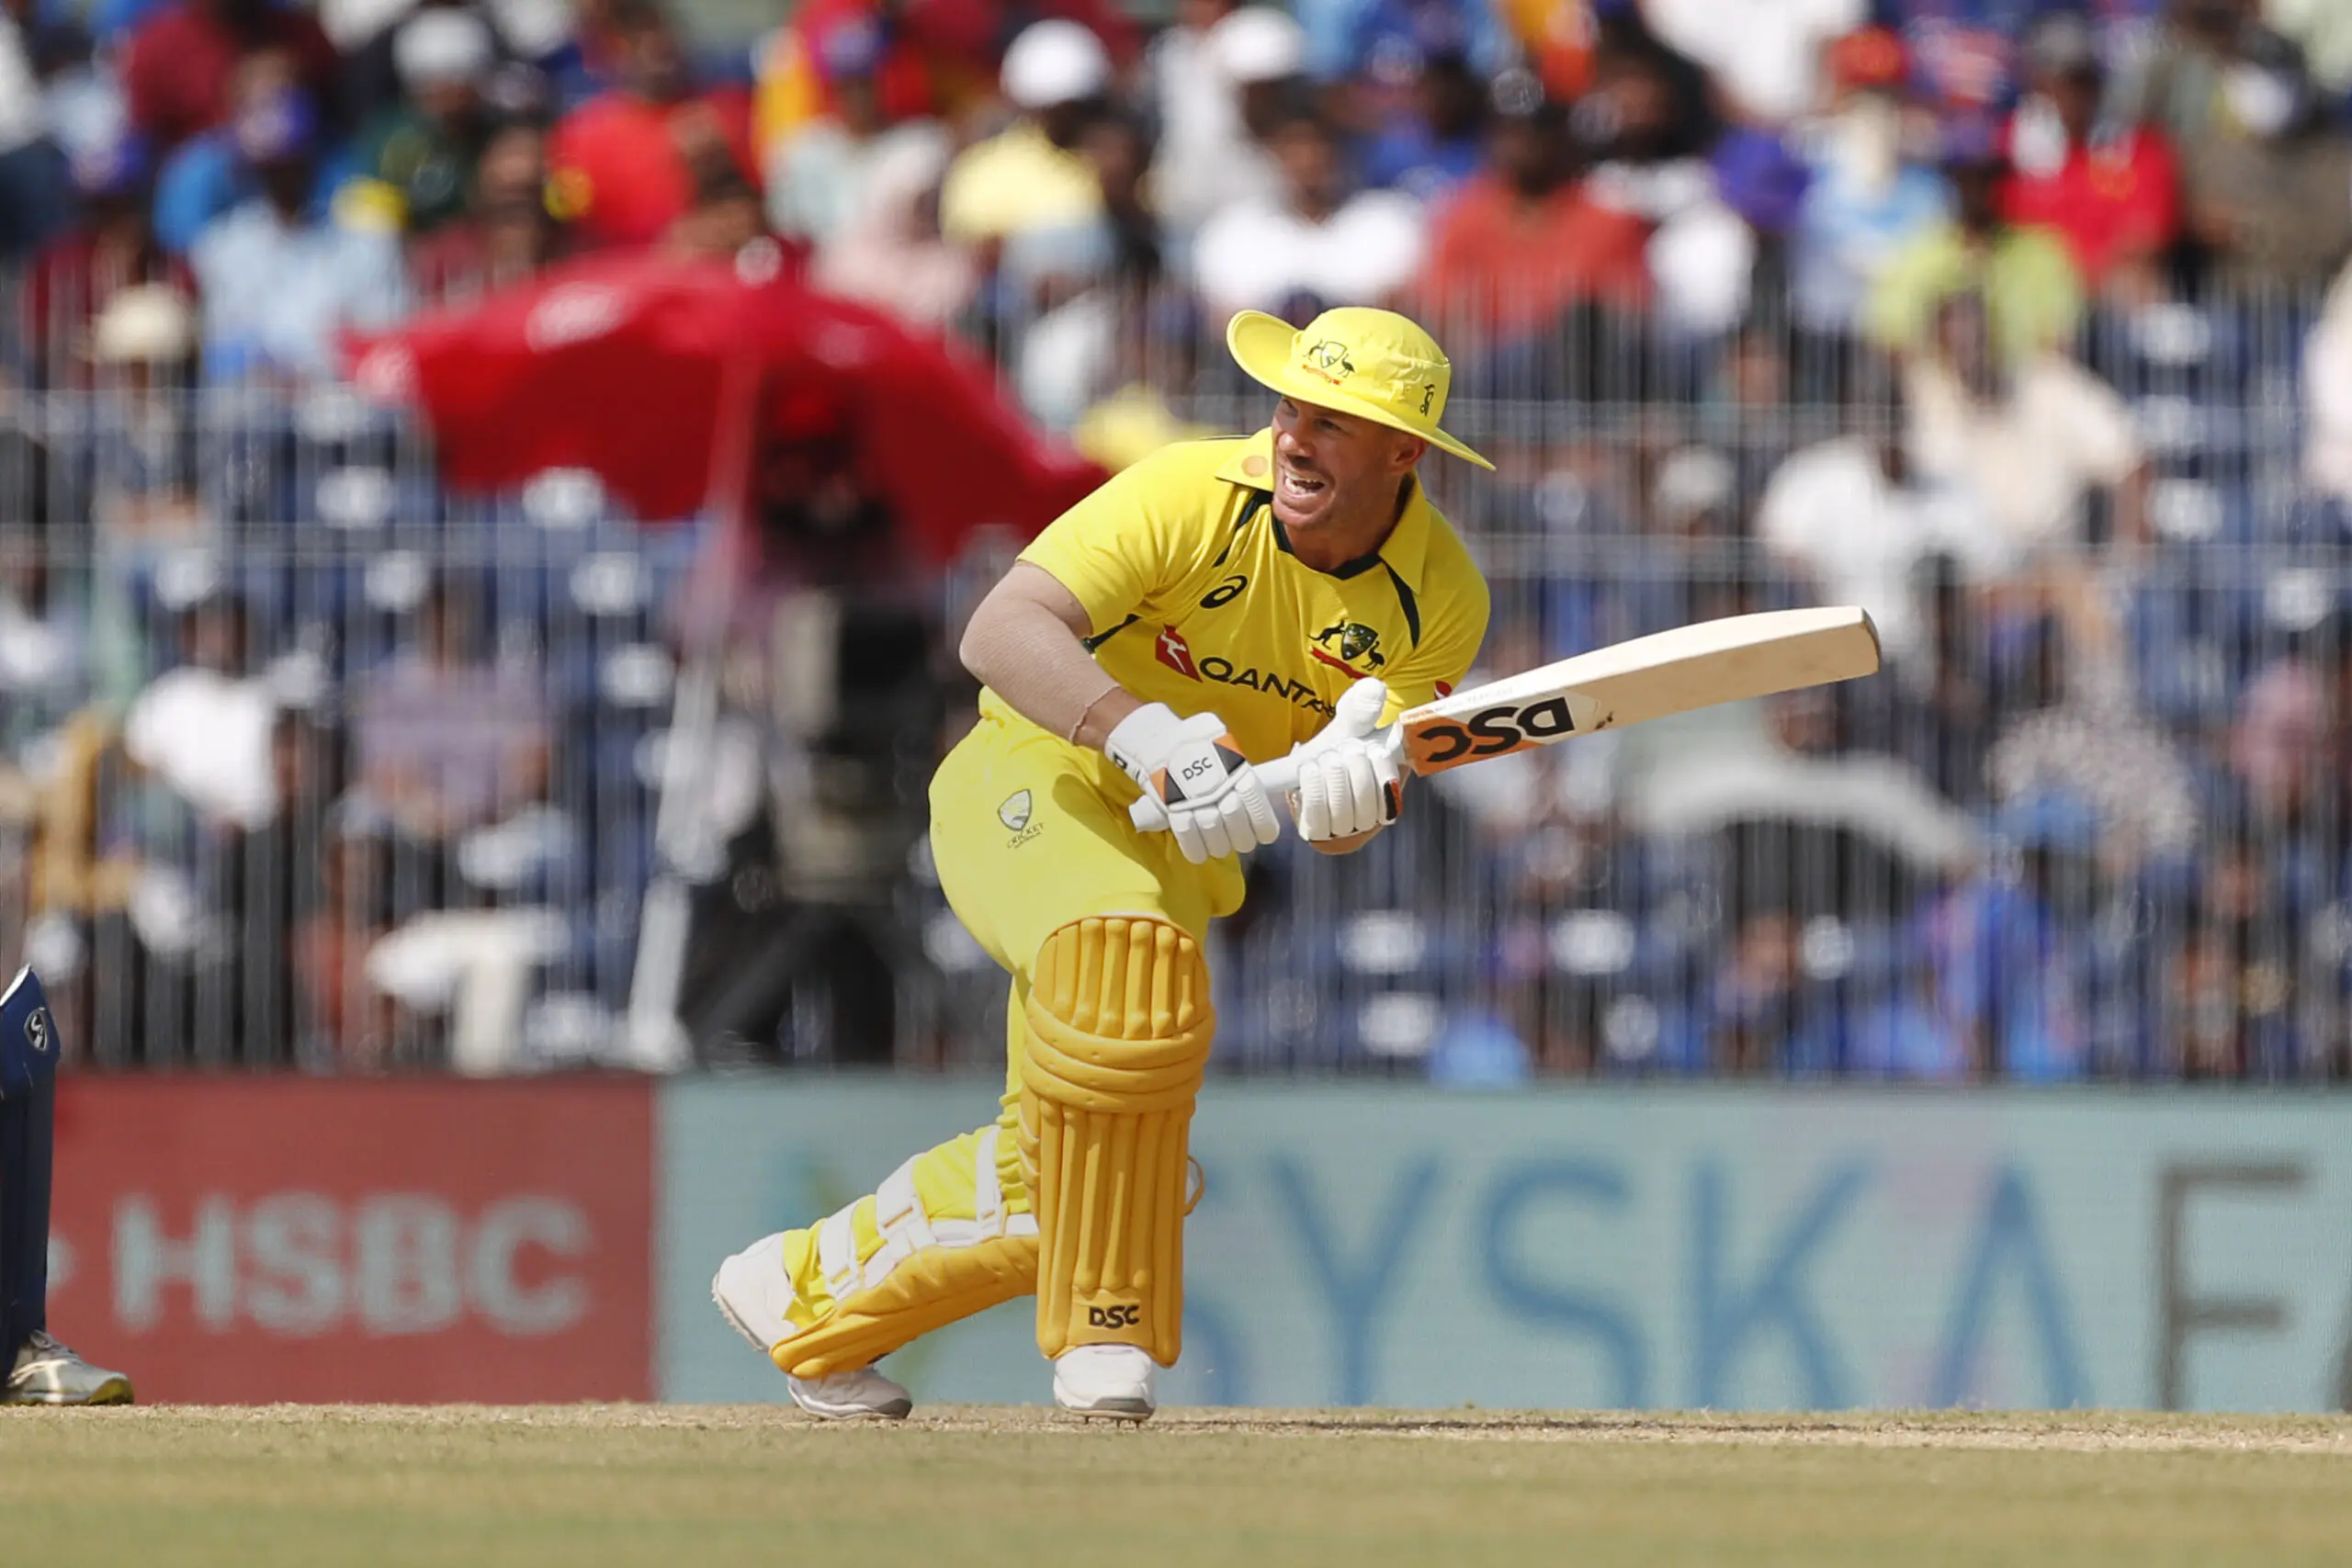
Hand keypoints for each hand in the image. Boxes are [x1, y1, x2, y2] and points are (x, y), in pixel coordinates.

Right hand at [1104, 702, 1280, 863]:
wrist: (1160, 741)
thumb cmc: (1197, 743)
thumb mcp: (1225, 746)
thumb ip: (1239, 765)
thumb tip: (1255, 783)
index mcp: (1237, 769)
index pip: (1255, 800)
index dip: (1264, 822)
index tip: (1266, 835)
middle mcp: (1218, 786)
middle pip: (1235, 819)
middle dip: (1242, 838)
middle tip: (1241, 842)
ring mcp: (1195, 798)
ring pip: (1213, 830)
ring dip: (1219, 845)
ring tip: (1220, 847)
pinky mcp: (1173, 808)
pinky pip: (1186, 834)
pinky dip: (1194, 848)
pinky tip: (1199, 855)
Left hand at [1288, 678, 1400, 842]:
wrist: (1310, 762)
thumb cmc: (1338, 745)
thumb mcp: (1352, 723)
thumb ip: (1363, 707)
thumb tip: (1374, 689)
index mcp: (1388, 794)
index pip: (1393, 801)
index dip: (1382, 774)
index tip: (1372, 749)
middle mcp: (1370, 818)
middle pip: (1366, 808)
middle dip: (1350, 771)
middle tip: (1341, 750)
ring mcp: (1345, 829)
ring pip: (1343, 816)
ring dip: (1329, 780)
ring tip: (1324, 760)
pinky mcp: (1318, 833)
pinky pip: (1318, 822)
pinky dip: (1312, 792)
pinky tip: (1310, 773)